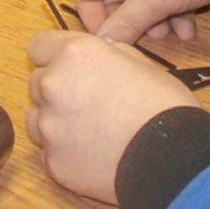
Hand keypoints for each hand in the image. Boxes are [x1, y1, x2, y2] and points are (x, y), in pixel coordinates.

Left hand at [25, 30, 194, 203]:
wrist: (172, 159)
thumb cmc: (164, 106)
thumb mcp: (141, 62)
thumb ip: (107, 54)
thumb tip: (98, 53)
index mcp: (74, 54)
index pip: (38, 46)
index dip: (54, 56)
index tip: (70, 68)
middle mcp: (53, 85)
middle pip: (37, 83)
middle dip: (58, 90)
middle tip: (89, 103)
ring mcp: (49, 127)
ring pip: (38, 119)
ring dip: (57, 122)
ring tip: (92, 132)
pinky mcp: (53, 162)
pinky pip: (50, 152)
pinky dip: (66, 153)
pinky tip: (95, 156)